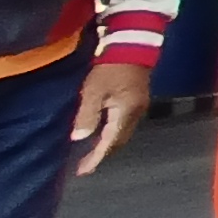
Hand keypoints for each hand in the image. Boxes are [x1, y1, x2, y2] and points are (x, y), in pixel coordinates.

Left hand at [72, 60, 148, 174]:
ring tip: (91, 153)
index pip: (109, 143)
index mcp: (125, 114)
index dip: (96, 158)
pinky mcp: (136, 101)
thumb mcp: (94, 91)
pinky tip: (102, 133)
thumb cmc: (110, 69)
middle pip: (118, 142)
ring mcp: (138, 108)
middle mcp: (136, 115)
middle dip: (101, 155)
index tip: (82, 171)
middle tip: (84, 165)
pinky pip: (124, 125)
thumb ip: (87, 115)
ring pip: (122, 134)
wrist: (132, 47)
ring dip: (107, 145)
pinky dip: (111, 134)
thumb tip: (79, 138)